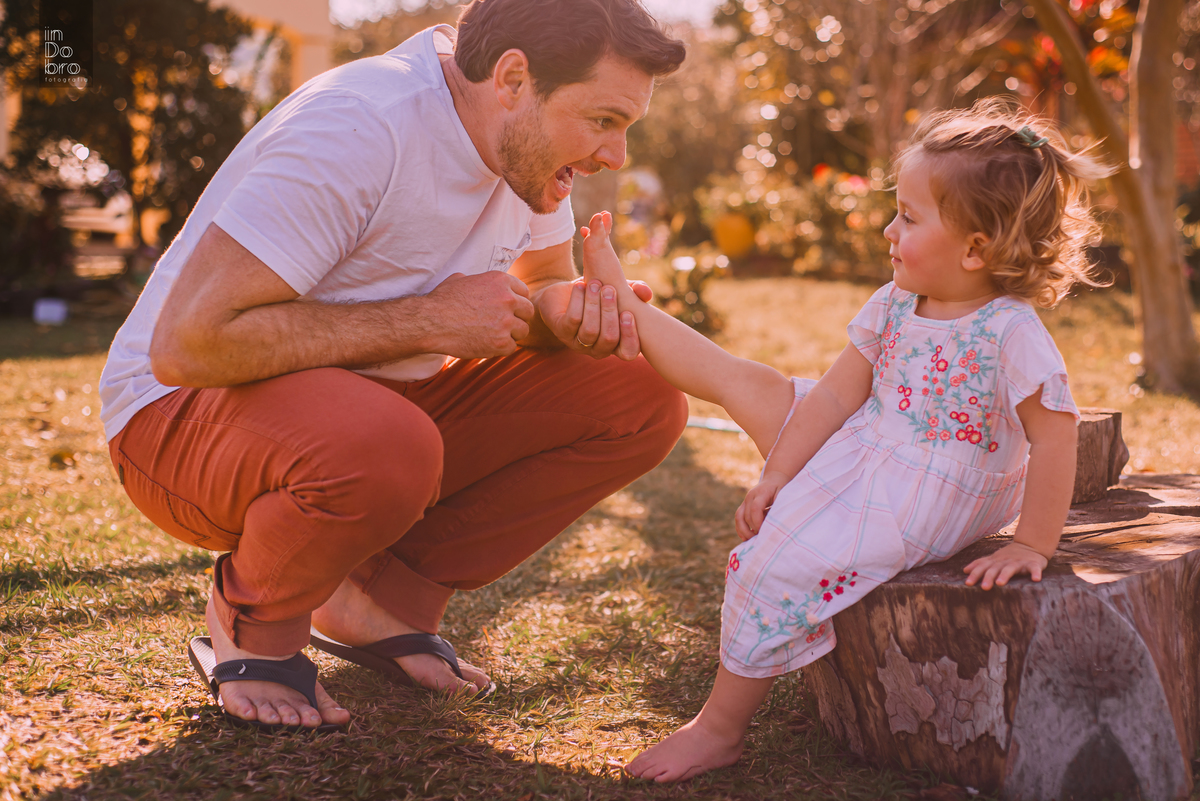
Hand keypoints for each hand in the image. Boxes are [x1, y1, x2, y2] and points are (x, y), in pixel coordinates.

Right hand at [423, 271, 534, 358]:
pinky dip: (501, 349)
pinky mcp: (501, 342)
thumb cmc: (442, 300)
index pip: (524, 292)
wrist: (431, 322)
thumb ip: (480, 281)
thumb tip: (481, 282)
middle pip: (528, 311)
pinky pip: (511, 347)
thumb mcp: (461, 279)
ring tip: (495, 335)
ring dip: (512, 334)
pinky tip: (487, 344)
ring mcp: (506, 322)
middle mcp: (508, 299)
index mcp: (500, 280)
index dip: (517, 302)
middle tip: (504, 325)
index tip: (509, 309)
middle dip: (518, 318)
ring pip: (523, 331)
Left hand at [536, 277, 652, 359]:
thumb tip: (646, 294)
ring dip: (593, 304)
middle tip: (609, 289)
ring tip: (595, 284)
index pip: (628, 353)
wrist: (568, 291)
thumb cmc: (600, 294)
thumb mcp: (620, 289)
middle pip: (609, 339)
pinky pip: (573, 320)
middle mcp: (598, 348)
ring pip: (590, 330)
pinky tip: (580, 286)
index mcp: (616, 344)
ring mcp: (578, 343)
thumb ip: (636, 289)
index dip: (630, 337)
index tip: (628, 314)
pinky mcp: (561, 332)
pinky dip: (577, 301)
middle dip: (609, 312)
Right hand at [735, 471, 789, 540]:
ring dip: (743, 531)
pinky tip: (745, 538)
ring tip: (751, 541)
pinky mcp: (744, 506)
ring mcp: (745, 501)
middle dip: (752, 529)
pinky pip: (738, 518)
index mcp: (761, 493)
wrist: (775, 479)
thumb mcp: (784, 495)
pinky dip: (740, 529)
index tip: (763, 531)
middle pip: (746, 515)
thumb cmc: (782, 489)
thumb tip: (776, 524)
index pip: (755, 508)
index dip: (758, 522)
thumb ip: (779, 507)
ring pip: (739, 517)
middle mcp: (750, 496)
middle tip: (761, 539)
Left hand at [963, 542, 1049, 589]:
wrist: (1030, 545)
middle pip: (995, 568)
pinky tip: (1036, 579)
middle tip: (984, 587)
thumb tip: (964, 570)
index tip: (968, 583)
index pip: (983, 567)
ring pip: (1011, 568)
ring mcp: (1019, 562)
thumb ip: (981, 564)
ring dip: (1005, 575)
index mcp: (996, 561)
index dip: (975, 574)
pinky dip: (1035, 573)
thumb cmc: (1009, 556)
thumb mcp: (994, 559)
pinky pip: (1034, 568)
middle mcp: (1006, 561)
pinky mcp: (1033, 564)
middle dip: (988, 577)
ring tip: (1000, 583)